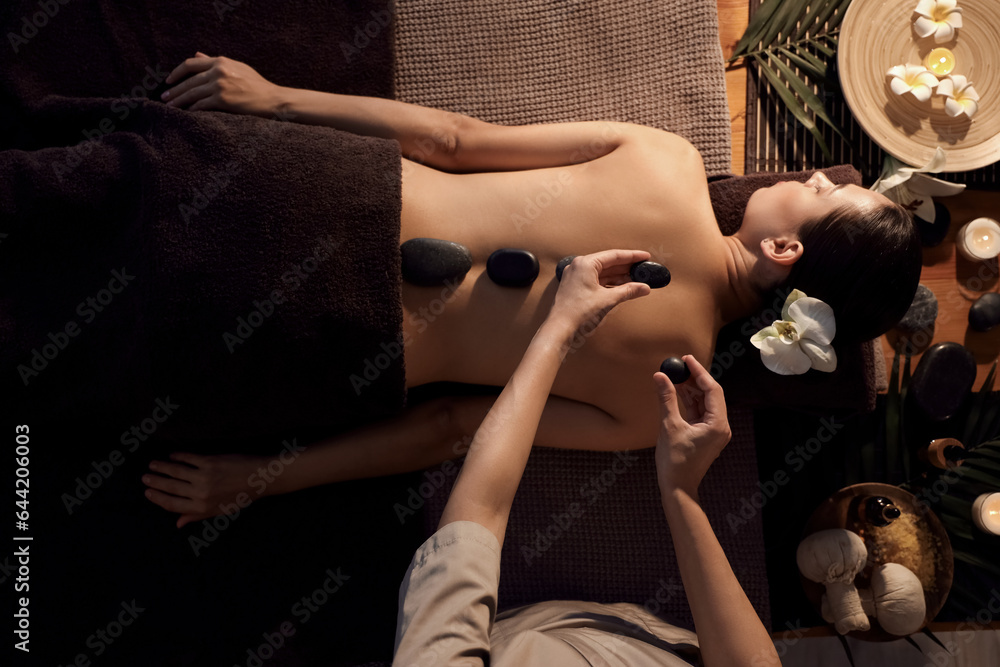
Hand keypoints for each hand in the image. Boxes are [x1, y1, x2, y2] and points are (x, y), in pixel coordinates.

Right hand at [142, 452, 267, 527]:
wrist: (259, 478)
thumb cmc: (241, 496)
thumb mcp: (220, 512)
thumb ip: (197, 516)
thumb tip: (178, 523)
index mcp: (202, 508)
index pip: (172, 504)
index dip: (158, 498)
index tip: (148, 493)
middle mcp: (201, 493)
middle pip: (171, 487)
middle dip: (155, 482)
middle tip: (145, 478)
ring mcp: (205, 476)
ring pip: (176, 471)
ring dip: (162, 467)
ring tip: (152, 464)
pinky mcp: (210, 461)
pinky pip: (189, 458)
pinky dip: (179, 456)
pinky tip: (172, 455)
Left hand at [161, 52, 281, 114]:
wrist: (274, 100)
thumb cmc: (258, 86)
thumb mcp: (238, 68)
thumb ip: (216, 62)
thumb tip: (197, 54)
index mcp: (221, 61)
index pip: (191, 64)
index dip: (177, 72)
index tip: (168, 80)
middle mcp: (219, 71)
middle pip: (189, 81)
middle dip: (174, 90)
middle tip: (164, 98)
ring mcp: (220, 85)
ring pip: (192, 93)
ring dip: (179, 101)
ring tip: (170, 107)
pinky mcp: (223, 100)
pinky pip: (201, 105)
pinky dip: (192, 110)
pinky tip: (187, 114)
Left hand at [549, 249, 651, 335]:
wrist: (560, 330)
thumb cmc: (579, 313)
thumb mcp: (608, 300)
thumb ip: (628, 291)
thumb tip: (644, 288)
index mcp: (585, 264)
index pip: (614, 255)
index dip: (632, 256)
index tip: (645, 257)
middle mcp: (579, 266)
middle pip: (608, 263)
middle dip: (626, 267)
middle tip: (642, 269)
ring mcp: (576, 277)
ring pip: (602, 273)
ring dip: (619, 277)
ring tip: (636, 280)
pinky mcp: (575, 288)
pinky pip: (596, 281)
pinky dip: (609, 284)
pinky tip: (622, 288)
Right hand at [653, 355, 731, 498]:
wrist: (678, 488)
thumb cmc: (675, 461)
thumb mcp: (669, 426)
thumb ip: (666, 398)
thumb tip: (660, 375)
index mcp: (718, 424)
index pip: (712, 390)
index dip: (699, 372)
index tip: (686, 359)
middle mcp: (721, 427)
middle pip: (710, 394)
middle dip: (694, 379)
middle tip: (679, 366)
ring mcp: (714, 432)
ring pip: (704, 403)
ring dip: (690, 390)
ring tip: (674, 376)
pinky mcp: (706, 435)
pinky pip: (699, 413)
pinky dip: (689, 402)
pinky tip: (677, 392)